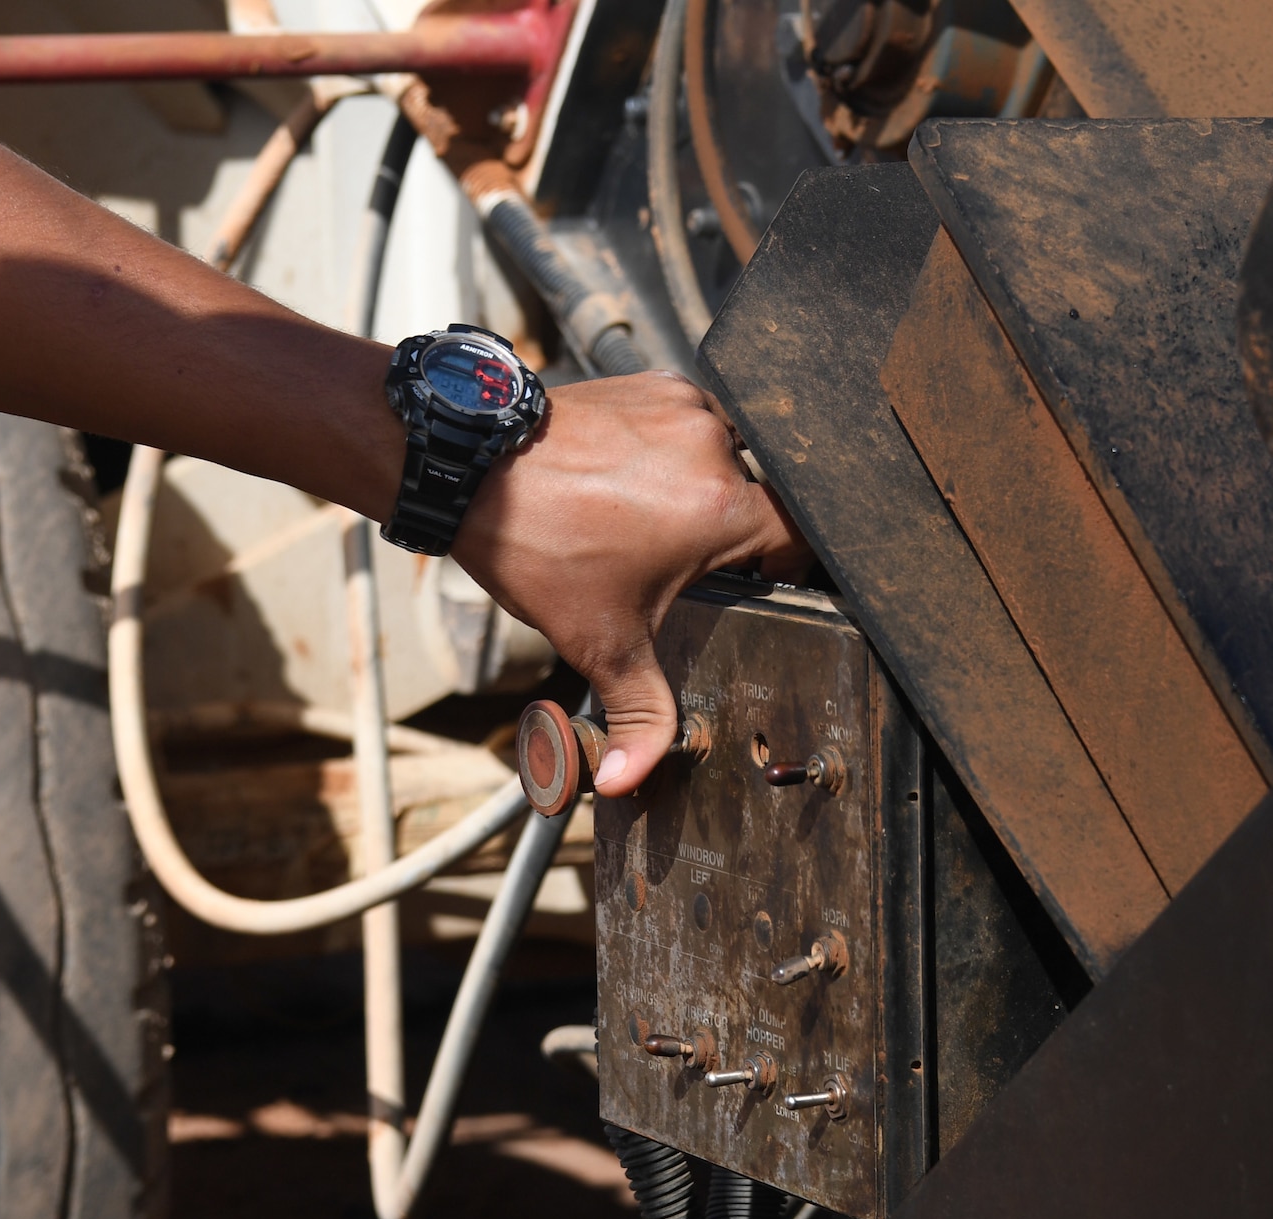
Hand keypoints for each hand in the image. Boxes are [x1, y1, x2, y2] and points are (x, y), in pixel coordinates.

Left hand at [451, 371, 809, 796]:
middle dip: (732, 537)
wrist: (471, 469)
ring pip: (725, 457)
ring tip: (656, 524)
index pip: (801, 539)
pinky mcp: (656, 385)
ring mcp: (686, 407)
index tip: (760, 590)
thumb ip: (638, 713)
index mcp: (722, 509)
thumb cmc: (537, 546)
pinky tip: (636, 484)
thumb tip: (632, 780)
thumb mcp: (598, 641)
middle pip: (760, 499)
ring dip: (703, 491)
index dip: (788, 570)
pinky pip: (690, 423)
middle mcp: (715, 447)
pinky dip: (673, 453)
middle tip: (691, 567)